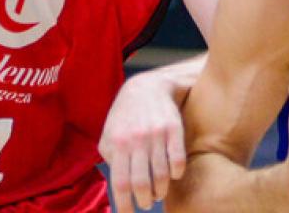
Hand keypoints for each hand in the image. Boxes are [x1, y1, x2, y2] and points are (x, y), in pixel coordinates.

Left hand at [99, 70, 187, 211]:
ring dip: (161, 190)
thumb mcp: (110, 133)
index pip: (120, 183)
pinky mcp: (174, 128)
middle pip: (142, 183)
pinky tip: (173, 176)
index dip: (124, 205)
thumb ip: (109, 157)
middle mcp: (136, 140)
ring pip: (162, 175)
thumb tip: (116, 183)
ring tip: (158, 193)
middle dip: (145, 200)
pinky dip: (177, 173)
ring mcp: (156, 134)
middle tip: (146, 203)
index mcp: (118, 143)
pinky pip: (178, 160)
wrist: (148, 87)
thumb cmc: (125, 116)